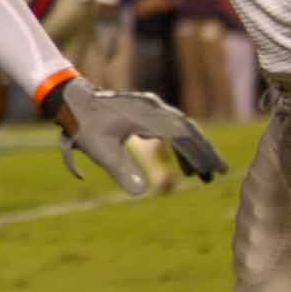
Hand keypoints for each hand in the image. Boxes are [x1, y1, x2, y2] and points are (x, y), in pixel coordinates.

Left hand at [53, 77, 227, 195]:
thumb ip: (122, 170)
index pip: (183, 136)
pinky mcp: (145, 109)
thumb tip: (142, 193)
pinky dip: (180, 144)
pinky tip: (183, 164)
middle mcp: (153, 107)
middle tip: (220, 173)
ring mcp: (150, 106)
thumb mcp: (101, 150)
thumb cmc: (84, 123)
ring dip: (193, 149)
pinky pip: (170, 126)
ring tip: (203, 176)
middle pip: (188, 130)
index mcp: (147, 116)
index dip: (200, 154)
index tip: (215, 171)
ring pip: (181, 128)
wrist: (70, 98)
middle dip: (204, 152)